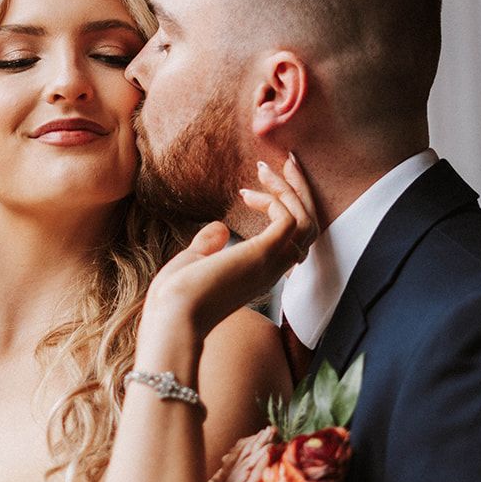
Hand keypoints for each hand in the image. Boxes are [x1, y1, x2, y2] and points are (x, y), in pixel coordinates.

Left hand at [142, 154, 317, 341]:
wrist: (171, 319)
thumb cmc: (176, 299)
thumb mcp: (195, 264)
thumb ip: (210, 245)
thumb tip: (220, 228)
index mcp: (259, 273)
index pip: (293, 240)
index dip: (288, 209)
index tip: (267, 186)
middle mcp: (274, 269)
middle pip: (309, 227)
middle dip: (300, 192)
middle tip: (288, 162)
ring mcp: (272, 262)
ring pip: (306, 220)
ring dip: (290, 189)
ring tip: (267, 167)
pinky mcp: (263, 253)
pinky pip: (289, 218)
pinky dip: (274, 200)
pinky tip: (247, 194)